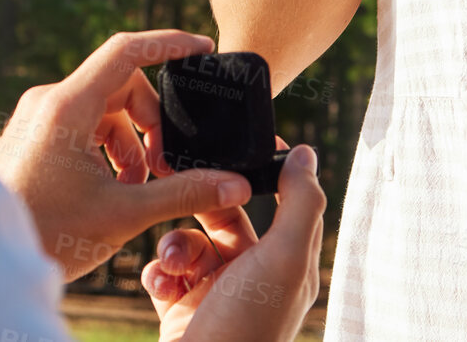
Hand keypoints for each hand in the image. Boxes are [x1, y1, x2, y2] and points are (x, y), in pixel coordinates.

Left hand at [0, 30, 255, 281]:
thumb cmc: (48, 236)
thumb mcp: (125, 214)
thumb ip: (184, 193)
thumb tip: (234, 184)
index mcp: (67, 107)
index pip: (127, 50)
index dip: (170, 44)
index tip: (203, 48)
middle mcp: (46, 102)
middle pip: (119, 86)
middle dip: (151, 121)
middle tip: (165, 166)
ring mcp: (33, 119)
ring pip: (100, 109)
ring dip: (128, 140)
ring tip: (137, 186)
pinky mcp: (28, 138)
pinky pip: (77, 125)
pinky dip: (104, 147)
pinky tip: (112, 189)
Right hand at [140, 144, 325, 341]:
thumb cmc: (247, 328)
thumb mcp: (283, 259)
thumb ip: (299, 203)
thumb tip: (307, 153)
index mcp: (288, 264)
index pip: (284, 201)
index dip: (264, 172)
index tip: (239, 144)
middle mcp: (254, 276)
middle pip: (226, 215)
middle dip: (203, 208)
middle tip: (185, 191)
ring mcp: (215, 293)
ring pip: (190, 240)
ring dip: (175, 244)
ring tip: (173, 264)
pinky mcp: (181, 308)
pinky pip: (165, 271)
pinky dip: (159, 273)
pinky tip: (163, 286)